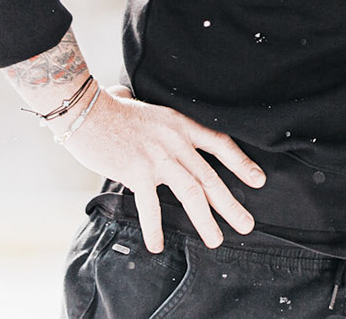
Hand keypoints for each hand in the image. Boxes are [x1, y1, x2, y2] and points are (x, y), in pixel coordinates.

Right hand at [62, 84, 265, 252]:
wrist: (87, 110)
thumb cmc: (111, 109)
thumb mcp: (146, 107)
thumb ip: (154, 117)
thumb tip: (135, 101)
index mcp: (181, 125)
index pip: (220, 144)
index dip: (241, 163)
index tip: (258, 180)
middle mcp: (176, 142)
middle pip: (211, 177)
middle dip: (231, 204)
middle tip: (247, 224)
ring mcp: (158, 157)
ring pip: (191, 193)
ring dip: (205, 220)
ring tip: (216, 240)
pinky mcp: (137, 172)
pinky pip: (151, 206)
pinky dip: (155, 228)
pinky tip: (158, 245)